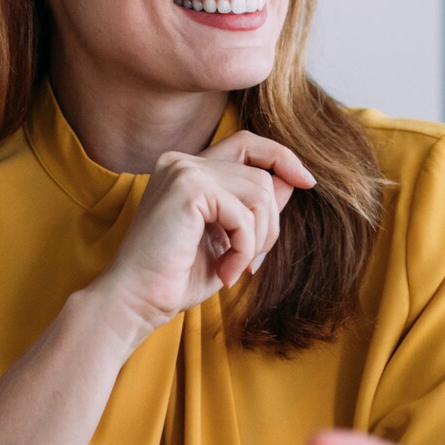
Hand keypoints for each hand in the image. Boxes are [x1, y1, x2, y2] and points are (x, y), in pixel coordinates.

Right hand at [90, 130, 315, 338]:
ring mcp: (184, 170)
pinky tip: (226, 271)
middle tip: (250, 263)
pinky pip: (244, 215)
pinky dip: (244, 249)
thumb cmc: (177, 276)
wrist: (136, 301)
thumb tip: (292, 180)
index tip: (307, 181)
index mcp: (187, 168)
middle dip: (268, 226)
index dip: (281, 157)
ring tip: (234, 268)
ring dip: (256, 241)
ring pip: (260, 194)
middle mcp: (182, 160)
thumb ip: (254, 207)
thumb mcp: (228, 237)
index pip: (247, 143)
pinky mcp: (188, 187)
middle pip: (260, 177)